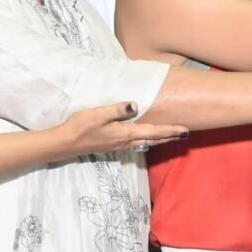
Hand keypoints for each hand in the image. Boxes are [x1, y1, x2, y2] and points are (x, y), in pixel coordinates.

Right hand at [52, 101, 185, 157]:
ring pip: (146, 143)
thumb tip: (135, 105)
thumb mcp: (98, 114)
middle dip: (170, 137)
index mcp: (125, 133)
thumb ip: (117, 110)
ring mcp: (120, 146)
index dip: (170, 131)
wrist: (66, 144)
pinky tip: (148, 139)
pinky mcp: (114, 146)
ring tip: (172, 136)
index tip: (185, 131)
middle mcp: (126, 142)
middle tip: (185, 134)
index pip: (153, 132)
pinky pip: (137, 144)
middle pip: (153, 140)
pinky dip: (148, 141)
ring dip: (160, 140)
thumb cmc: (80, 126)